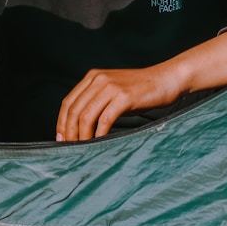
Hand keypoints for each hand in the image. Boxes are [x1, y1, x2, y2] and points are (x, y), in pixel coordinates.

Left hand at [56, 63, 183, 141]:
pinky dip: (98, 134)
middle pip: (74, 110)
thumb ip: (96, 102)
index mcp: (92, 77)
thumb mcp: (113, 91)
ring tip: (82, 149)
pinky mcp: (124, 96)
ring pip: (86, 115)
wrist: (165, 80)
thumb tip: (79, 127)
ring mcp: (111, 86)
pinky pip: (105, 119)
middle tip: (69, 148)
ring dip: (81, 136)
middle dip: (69, 132)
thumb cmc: (140, 91)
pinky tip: (99, 143)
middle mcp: (98, 79)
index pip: (68, 102)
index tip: (61, 139)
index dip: (61, 122)